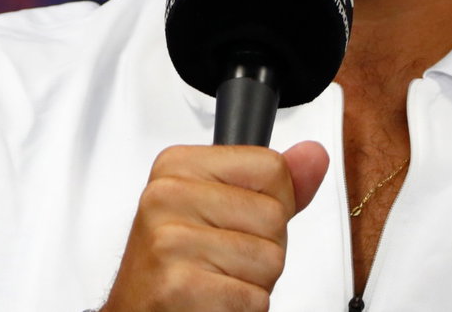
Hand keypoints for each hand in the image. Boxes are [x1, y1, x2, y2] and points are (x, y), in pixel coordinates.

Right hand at [100, 140, 329, 311]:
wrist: (138, 310)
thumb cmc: (178, 264)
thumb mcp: (220, 209)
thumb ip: (273, 185)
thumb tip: (314, 155)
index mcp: (177, 166)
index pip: (270, 167)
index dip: (271, 203)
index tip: (234, 221)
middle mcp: (167, 196)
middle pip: (274, 216)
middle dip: (264, 249)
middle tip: (222, 261)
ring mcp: (170, 240)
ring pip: (270, 259)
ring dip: (254, 283)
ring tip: (216, 281)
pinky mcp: (180, 285)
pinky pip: (254, 298)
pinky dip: (243, 309)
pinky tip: (212, 301)